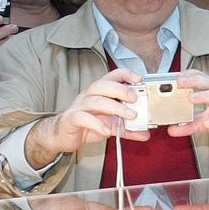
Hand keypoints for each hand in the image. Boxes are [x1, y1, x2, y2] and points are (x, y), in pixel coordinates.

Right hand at [27, 67, 145, 166]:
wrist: (63, 135)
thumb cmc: (87, 124)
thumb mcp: (111, 125)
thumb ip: (128, 129)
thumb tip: (145, 133)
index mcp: (99, 92)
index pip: (112, 75)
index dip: (125, 74)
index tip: (139, 79)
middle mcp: (89, 95)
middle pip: (103, 84)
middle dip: (121, 89)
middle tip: (135, 99)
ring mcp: (79, 105)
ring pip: (95, 100)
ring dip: (115, 107)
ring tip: (131, 116)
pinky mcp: (72, 118)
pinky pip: (83, 117)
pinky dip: (96, 123)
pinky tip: (107, 130)